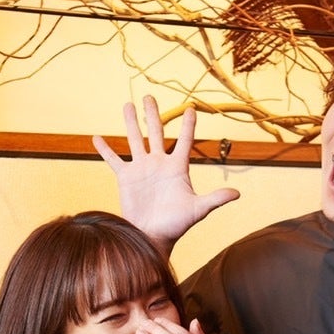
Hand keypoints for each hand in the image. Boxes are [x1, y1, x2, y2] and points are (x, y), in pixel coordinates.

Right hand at [92, 96, 239, 252]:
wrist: (153, 237)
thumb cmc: (177, 225)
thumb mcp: (198, 210)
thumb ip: (215, 199)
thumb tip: (237, 194)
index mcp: (177, 168)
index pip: (185, 141)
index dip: (188, 125)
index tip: (191, 108)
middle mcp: (159, 163)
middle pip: (156, 132)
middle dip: (153, 114)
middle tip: (149, 96)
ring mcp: (142, 169)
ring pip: (135, 140)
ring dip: (131, 123)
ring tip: (128, 105)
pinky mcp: (126, 178)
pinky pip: (113, 160)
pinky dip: (104, 150)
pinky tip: (96, 138)